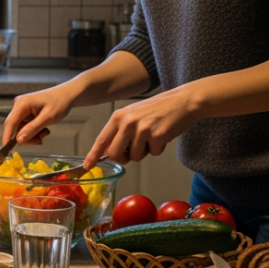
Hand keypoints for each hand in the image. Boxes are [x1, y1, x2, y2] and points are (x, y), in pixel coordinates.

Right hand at [2, 87, 73, 144]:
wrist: (67, 95)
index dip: (7, 137)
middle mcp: (19, 105)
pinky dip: (34, 131)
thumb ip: (32, 129)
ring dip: (32, 134)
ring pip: (21, 129)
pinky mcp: (25, 112)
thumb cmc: (60, 103)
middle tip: (39, 141)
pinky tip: (43, 129)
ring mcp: (21, 109)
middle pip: (15, 128)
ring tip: (45, 133)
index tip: (6, 150)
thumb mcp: (47, 118)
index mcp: (22, 104)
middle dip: (26, 137)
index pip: (10, 123)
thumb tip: (19, 141)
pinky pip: (25, 126)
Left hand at [82, 86, 200, 167]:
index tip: (87, 166)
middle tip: (133, 151)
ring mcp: (142, 129)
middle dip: (123, 158)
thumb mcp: (132, 115)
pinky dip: (158, 148)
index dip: (93, 155)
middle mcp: (127, 122)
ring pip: (135, 157)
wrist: (181, 101)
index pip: (102, 139)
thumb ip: (120, 131)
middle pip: (115, 153)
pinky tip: (162, 135)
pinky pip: (153, 153)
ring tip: (151, 136)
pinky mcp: (156, 136)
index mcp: (118, 116)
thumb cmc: (157, 109)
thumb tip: (110, 152)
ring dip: (144, 152)